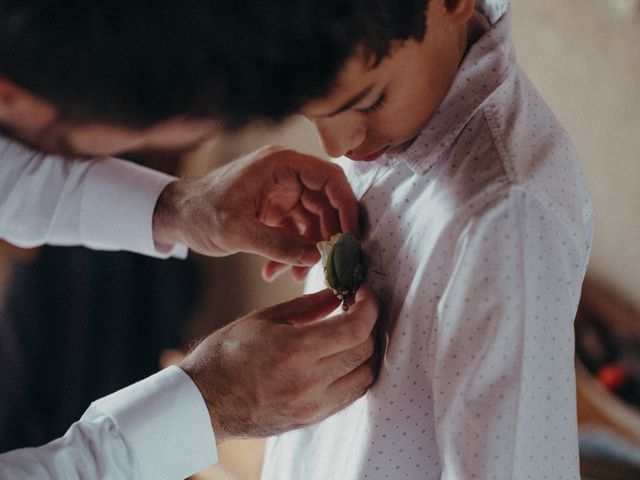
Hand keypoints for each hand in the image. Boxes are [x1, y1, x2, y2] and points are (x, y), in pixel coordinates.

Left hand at [153, 146, 358, 273]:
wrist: (175, 217)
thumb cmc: (200, 213)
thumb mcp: (238, 231)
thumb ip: (278, 245)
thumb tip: (315, 258)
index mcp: (280, 165)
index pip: (329, 178)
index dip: (346, 205)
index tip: (352, 235)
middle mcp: (285, 176)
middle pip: (325, 204)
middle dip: (326, 237)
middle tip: (328, 264)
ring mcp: (281, 194)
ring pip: (312, 223)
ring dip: (307, 251)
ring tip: (295, 276)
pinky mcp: (274, 212)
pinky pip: (295, 233)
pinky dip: (290, 253)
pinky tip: (276, 272)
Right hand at [178, 285, 378, 441]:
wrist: (203, 402)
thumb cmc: (225, 355)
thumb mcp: (263, 320)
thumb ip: (306, 306)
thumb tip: (337, 294)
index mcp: (295, 350)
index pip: (355, 328)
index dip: (368, 307)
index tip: (364, 294)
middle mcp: (309, 382)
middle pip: (364, 350)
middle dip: (369, 324)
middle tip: (359, 308)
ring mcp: (312, 406)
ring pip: (365, 375)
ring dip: (367, 350)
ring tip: (354, 333)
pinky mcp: (312, 419)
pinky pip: (351, 394)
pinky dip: (356, 372)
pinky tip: (343, 357)